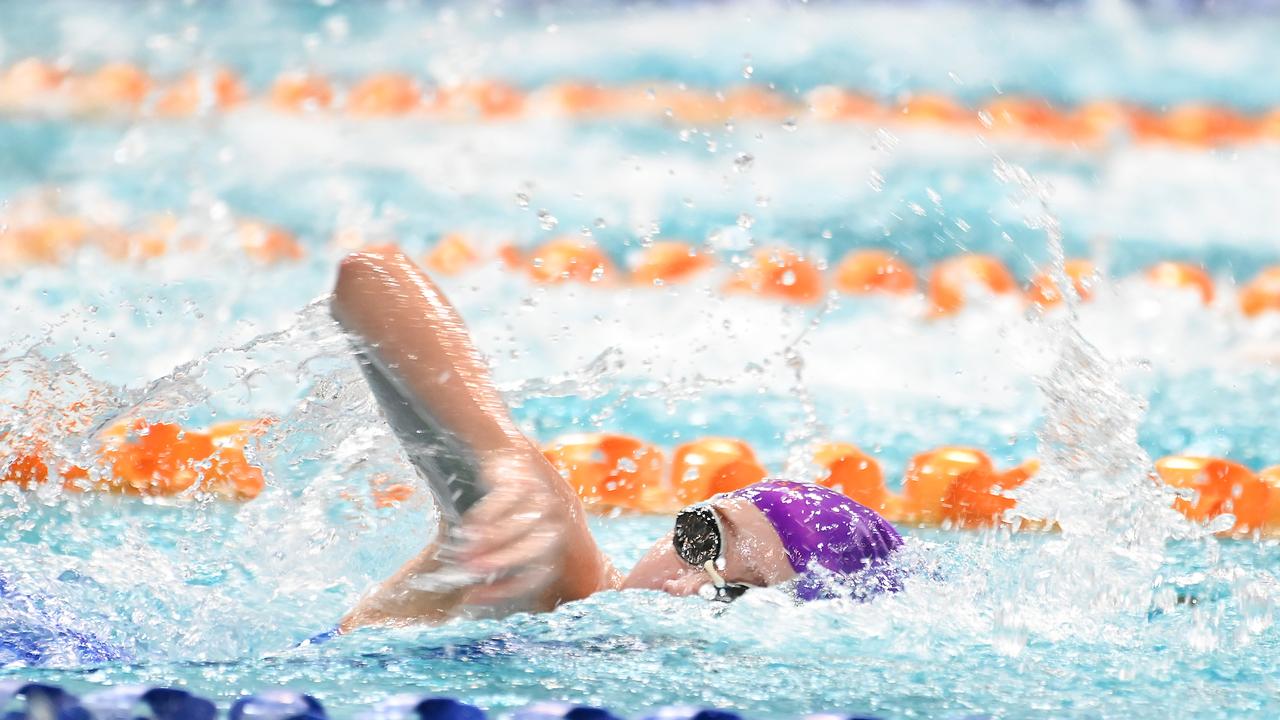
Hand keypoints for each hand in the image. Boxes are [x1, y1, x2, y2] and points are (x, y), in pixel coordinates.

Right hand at [451, 451, 585, 610]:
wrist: (510, 465)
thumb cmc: (507, 514)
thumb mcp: (509, 541)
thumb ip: (498, 568)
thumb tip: (470, 601)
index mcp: (550, 546)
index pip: (536, 574)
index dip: (506, 588)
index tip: (474, 597)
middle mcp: (550, 524)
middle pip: (533, 548)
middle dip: (501, 561)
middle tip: (471, 570)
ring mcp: (539, 500)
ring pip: (518, 523)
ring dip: (490, 539)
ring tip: (464, 552)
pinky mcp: (523, 480)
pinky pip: (506, 499)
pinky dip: (486, 515)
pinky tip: (468, 529)